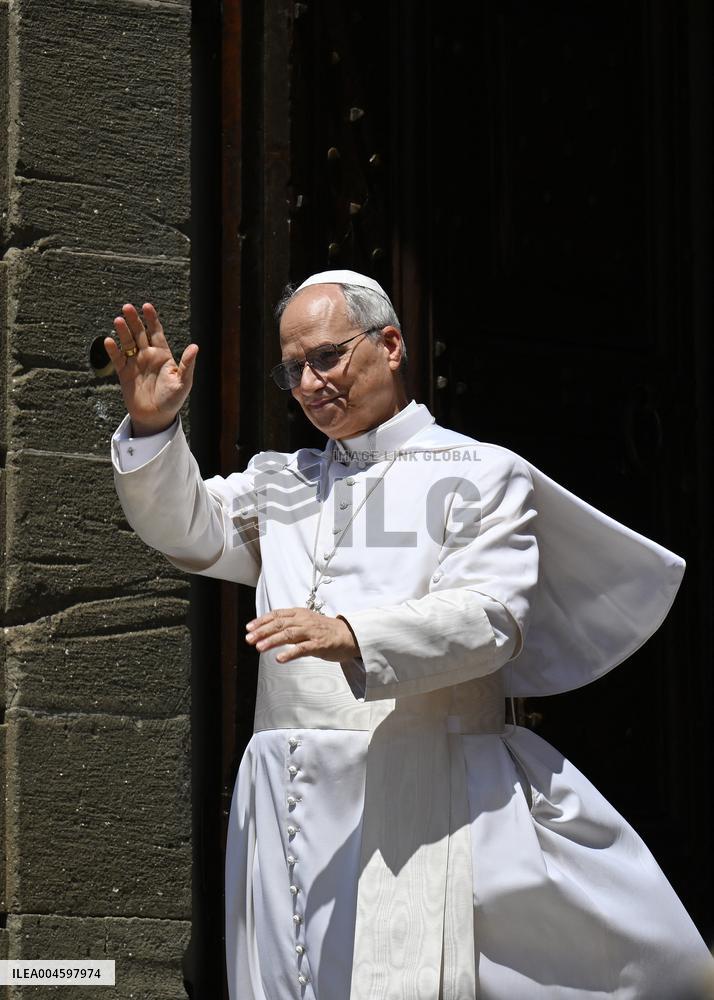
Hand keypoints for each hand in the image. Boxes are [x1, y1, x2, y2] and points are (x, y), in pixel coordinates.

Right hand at [104, 302, 198, 435]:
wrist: (156, 417)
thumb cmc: (173, 400)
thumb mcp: (183, 382)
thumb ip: (187, 364)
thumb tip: (195, 346)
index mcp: (163, 355)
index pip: (156, 332)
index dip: (152, 319)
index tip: (147, 306)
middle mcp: (148, 356)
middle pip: (139, 334)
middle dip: (134, 320)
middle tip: (127, 307)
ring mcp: (135, 364)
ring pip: (127, 343)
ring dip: (123, 332)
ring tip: (118, 320)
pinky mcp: (124, 374)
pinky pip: (117, 359)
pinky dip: (113, 350)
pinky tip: (109, 341)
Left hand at [245, 608, 359, 662]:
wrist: (349, 635)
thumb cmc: (325, 630)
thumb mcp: (306, 622)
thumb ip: (290, 624)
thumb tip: (268, 630)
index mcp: (300, 613)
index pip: (277, 614)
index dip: (261, 620)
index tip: (249, 628)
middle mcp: (304, 620)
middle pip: (280, 624)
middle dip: (262, 631)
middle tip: (249, 639)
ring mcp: (312, 632)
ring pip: (288, 635)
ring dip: (272, 641)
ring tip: (259, 647)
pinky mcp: (319, 645)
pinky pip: (302, 649)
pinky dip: (290, 654)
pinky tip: (280, 659)